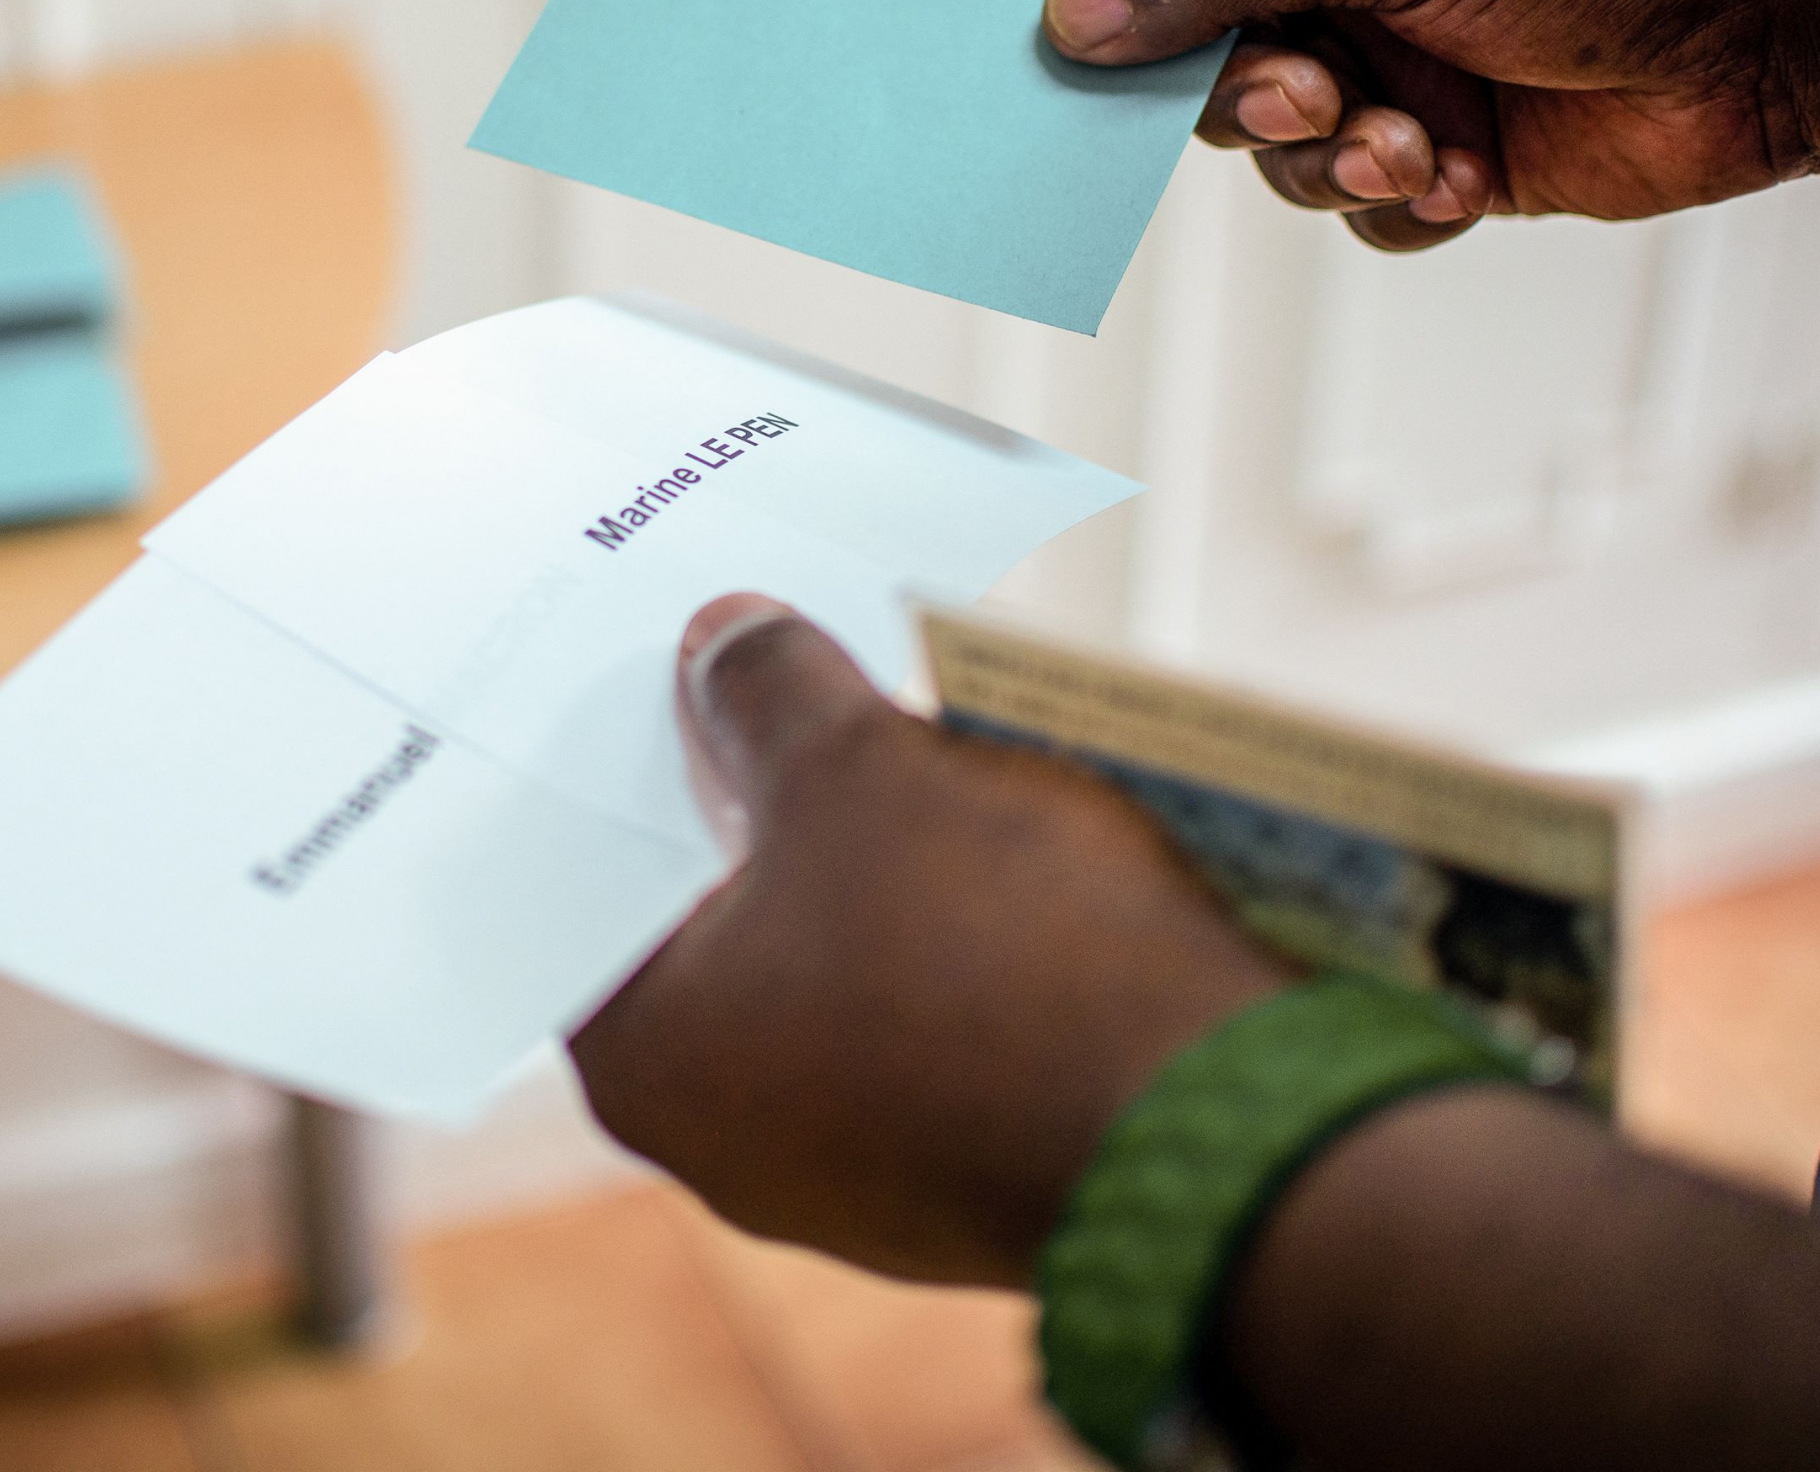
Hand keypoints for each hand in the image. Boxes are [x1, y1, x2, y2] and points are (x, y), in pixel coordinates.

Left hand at [568, 595, 1292, 1286]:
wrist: (1223, 1139)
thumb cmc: (993, 951)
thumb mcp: (861, 769)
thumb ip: (768, 694)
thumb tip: (720, 640)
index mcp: (651, 1065)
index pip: (596, 886)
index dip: (632, 763)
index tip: (669, 672)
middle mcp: (732, 1148)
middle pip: (726, 924)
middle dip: (771, 798)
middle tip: (802, 672)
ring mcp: (863, 1178)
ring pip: (844, 974)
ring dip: (882, 867)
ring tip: (926, 736)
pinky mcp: (981, 1176)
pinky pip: (942, 1029)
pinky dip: (962, 942)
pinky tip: (1016, 846)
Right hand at [1042, 0, 1819, 250]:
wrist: (1793, 18)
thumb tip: (1072, 8)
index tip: (1061, 35)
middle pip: (1196, 38)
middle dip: (1242, 88)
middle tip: (1305, 92)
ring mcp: (1398, 44)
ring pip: (1275, 140)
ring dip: (1332, 156)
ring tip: (1412, 139)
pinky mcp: (1449, 141)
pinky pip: (1360, 201)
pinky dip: (1400, 201)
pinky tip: (1466, 174)